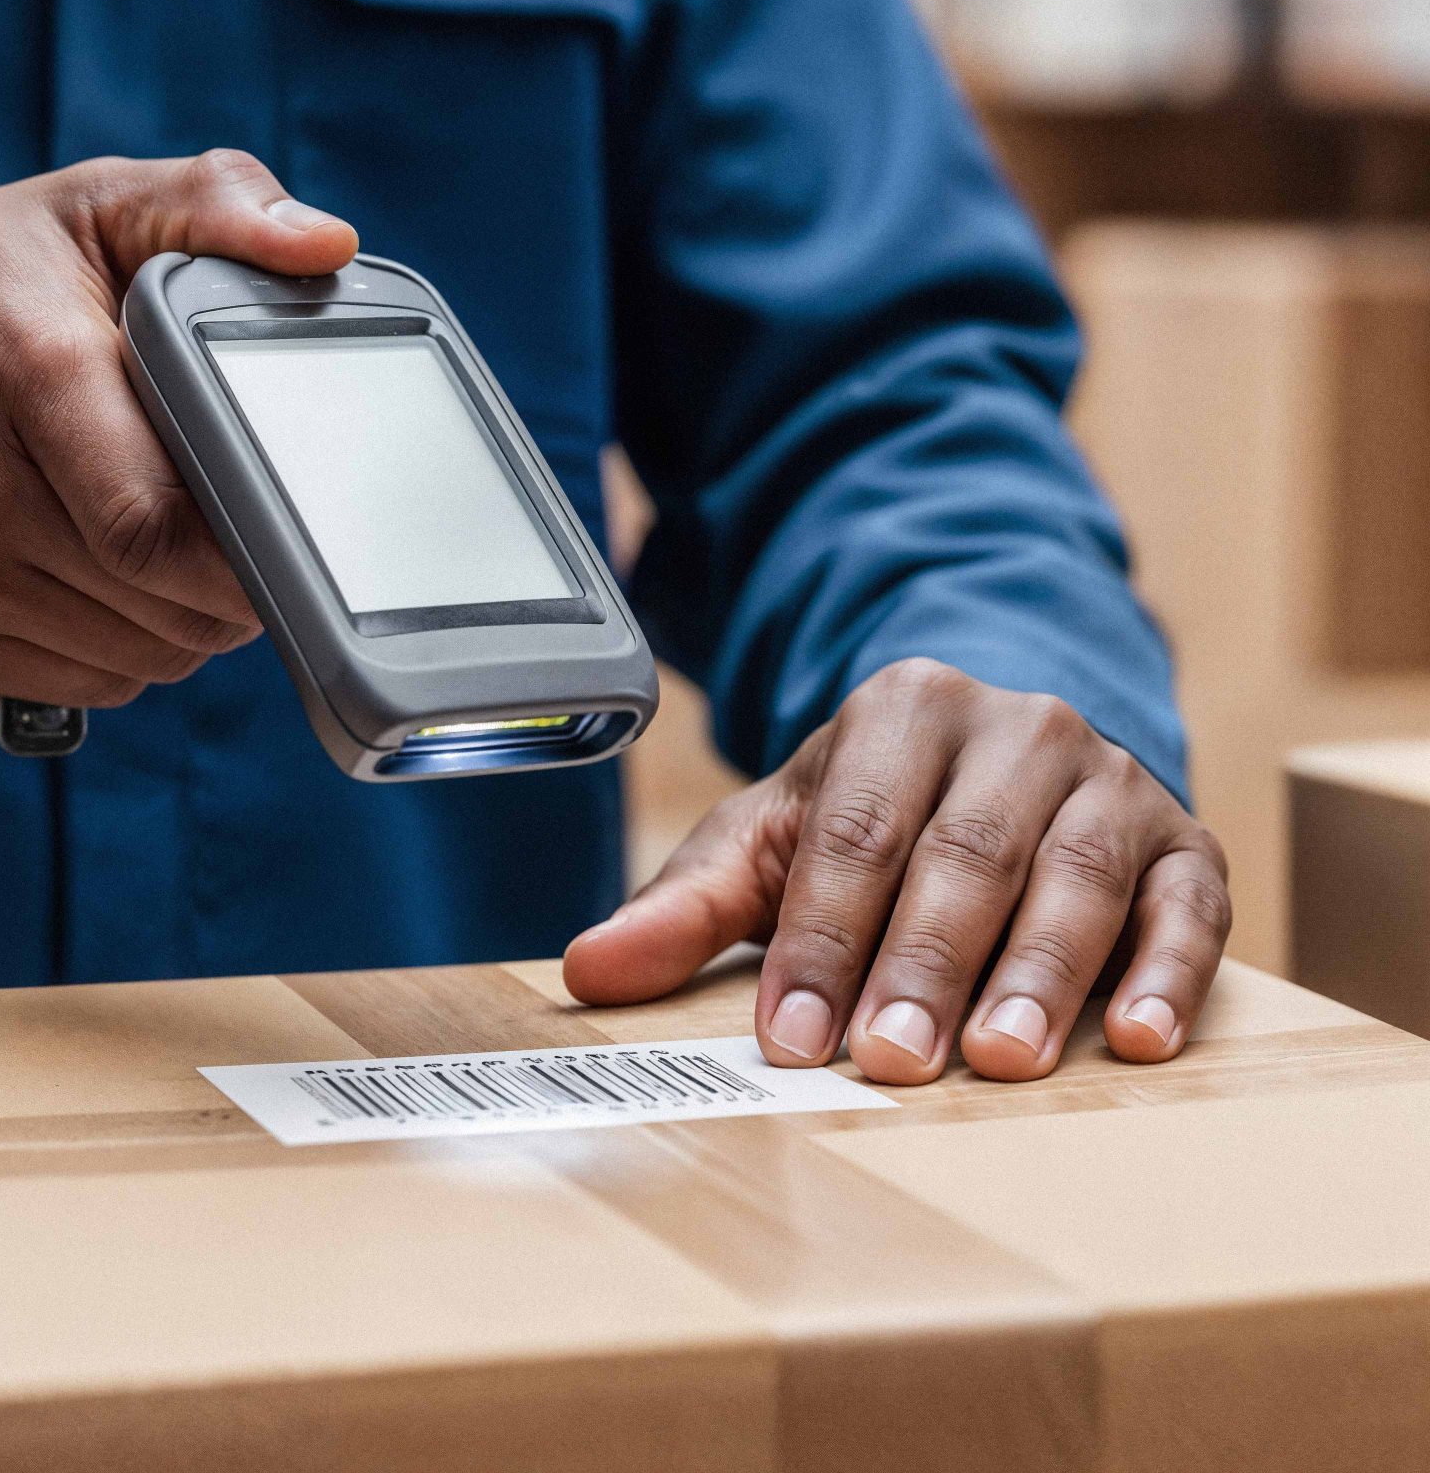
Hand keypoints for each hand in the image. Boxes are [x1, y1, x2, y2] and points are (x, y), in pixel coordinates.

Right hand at [0, 152, 356, 707]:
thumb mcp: (92, 202)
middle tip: (256, 532)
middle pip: (153, 596)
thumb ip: (218, 202)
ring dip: (188, 622)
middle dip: (234, 584)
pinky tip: (123, 583)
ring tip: (187, 549)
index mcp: (25, 362)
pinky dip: (128, 651)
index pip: (157, 518)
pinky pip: (78, 681)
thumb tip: (326, 242)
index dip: (250, 542)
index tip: (295, 525)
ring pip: (129, 654)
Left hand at [565, 659, 1230, 1084]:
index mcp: (903, 710)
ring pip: (1073, 876)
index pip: (855, 830)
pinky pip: (1185, 907)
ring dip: (1036, 974)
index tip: (791, 1040)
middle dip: (922, 965)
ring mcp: (1109, 780)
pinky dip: (1164, 972)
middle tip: (890, 1062)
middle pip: (962, 854)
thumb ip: (688, 905)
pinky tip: (1133, 1036)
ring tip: (999, 1061)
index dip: (821, 937)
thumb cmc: (883, 814)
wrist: (1010, 754)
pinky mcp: (1186, 842)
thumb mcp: (780, 838)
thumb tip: (588, 970)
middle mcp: (1016, 728)